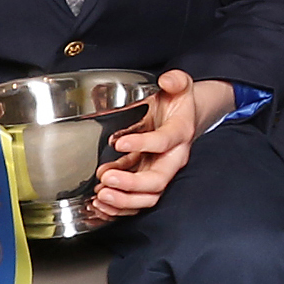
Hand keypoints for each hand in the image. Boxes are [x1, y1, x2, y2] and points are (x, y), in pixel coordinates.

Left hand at [90, 71, 227, 221]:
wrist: (184, 117)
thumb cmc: (178, 104)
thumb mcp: (180, 86)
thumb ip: (176, 80)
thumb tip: (167, 80)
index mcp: (180, 133)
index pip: (164, 142)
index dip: (143, 144)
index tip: (120, 142)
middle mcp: (173, 157)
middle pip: (158, 180)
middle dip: (132, 184)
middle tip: (107, 179)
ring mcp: (161, 170)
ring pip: (148, 196)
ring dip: (124, 200)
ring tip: (101, 194)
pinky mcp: (147, 178)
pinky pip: (137, 199)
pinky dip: (119, 204)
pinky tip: (100, 200)